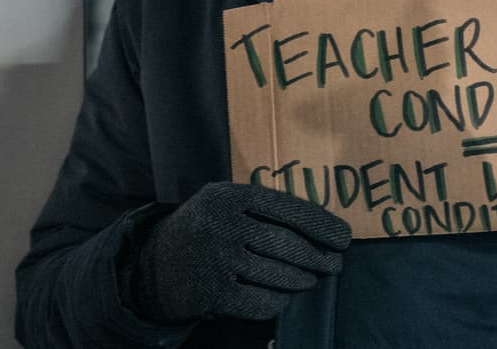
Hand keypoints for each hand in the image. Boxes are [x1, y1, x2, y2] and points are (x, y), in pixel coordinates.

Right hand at [131, 181, 350, 322]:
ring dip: (302, 280)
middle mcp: (223, 225)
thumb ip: (261, 206)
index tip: (344, 237)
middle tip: (336, 264)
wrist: (153, 265)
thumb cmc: (203, 229)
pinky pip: (261, 301)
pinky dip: (279, 300)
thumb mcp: (223, 202)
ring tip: (311, 279)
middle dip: (319, 256)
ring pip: (278, 274)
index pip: (286, 207)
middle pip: (287, 244)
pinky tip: (284, 295)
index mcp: (229, 196)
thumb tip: (319, 223)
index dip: (320, 223)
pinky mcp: (214, 293)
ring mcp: (217, 260)